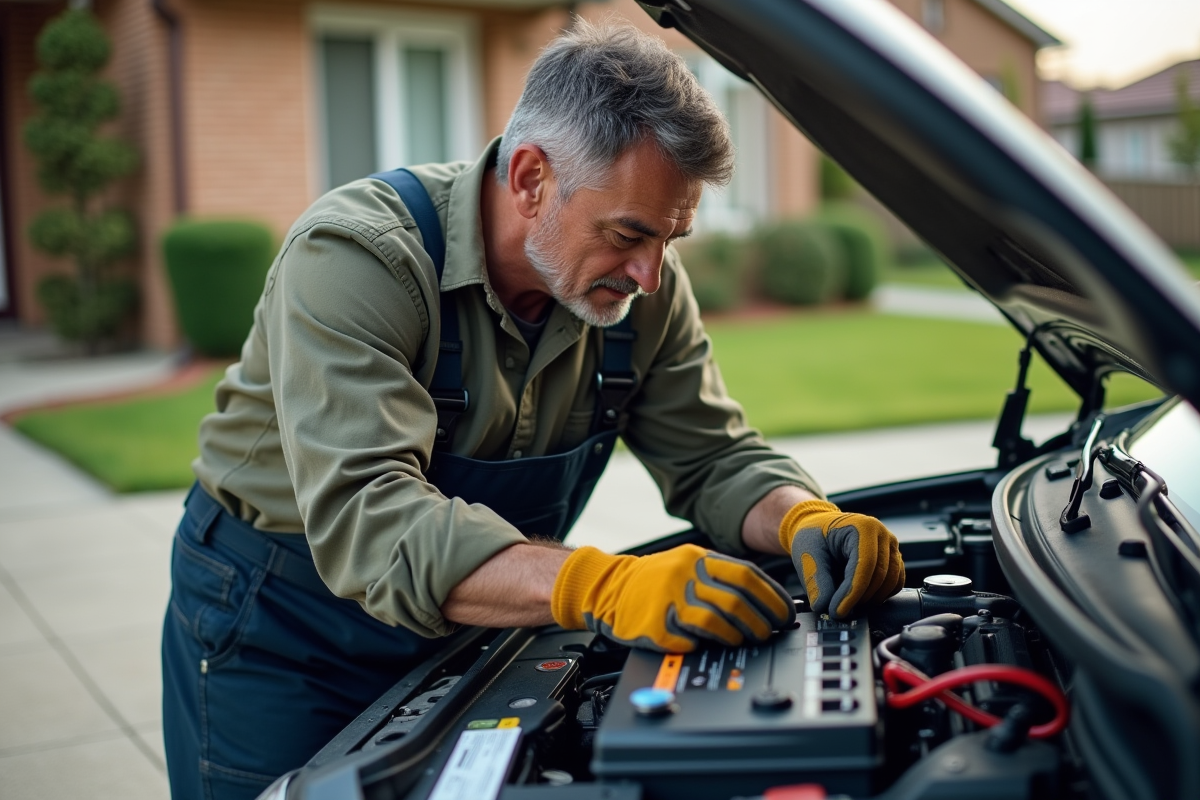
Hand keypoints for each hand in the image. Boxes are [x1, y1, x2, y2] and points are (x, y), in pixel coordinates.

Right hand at [551, 544, 795, 651]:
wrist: (607, 587)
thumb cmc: (654, 580)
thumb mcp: (687, 563)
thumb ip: (721, 576)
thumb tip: (764, 600)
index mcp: (698, 558)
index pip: (747, 575)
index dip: (772, 597)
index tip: (784, 614)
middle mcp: (685, 576)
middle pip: (736, 601)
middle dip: (760, 621)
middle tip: (769, 633)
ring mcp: (669, 600)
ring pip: (716, 621)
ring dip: (738, 636)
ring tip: (743, 641)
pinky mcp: (655, 625)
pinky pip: (690, 639)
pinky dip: (706, 644)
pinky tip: (711, 646)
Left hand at [779, 500, 903, 618]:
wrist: (820, 530)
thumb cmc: (814, 536)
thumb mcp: (808, 555)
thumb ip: (816, 581)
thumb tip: (824, 607)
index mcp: (863, 527)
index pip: (864, 565)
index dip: (852, 592)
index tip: (837, 611)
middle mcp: (882, 535)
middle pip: (880, 576)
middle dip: (859, 598)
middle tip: (838, 611)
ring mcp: (891, 548)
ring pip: (890, 583)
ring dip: (870, 600)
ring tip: (847, 604)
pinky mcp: (893, 561)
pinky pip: (894, 585)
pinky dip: (879, 596)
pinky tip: (859, 598)